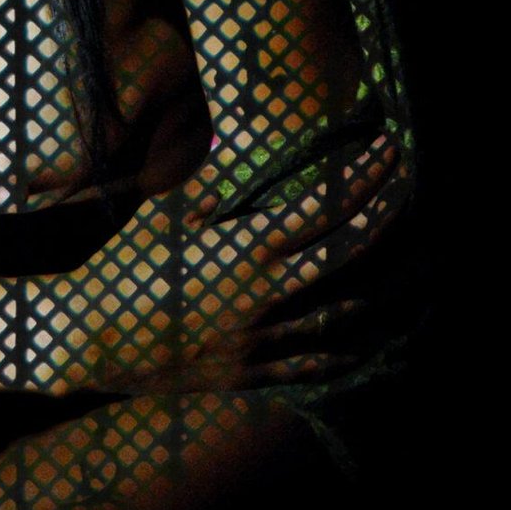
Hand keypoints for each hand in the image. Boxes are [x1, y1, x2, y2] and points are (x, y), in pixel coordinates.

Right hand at [28, 132, 410, 396]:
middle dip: (388, 215)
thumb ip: (209, 177)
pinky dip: (356, 345)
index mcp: (244, 247)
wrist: (86, 338)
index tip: (390, 148)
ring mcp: (264, 338)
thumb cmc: (121, 265)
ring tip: (424, 260)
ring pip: (350, 311)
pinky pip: (321, 361)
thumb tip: (235, 137)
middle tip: (414, 189)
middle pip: (350, 252)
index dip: (364, 175)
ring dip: (392, 283)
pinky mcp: (254, 372)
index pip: (324, 204)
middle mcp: (265, 294)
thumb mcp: (164, 211)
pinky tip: (380, 333)